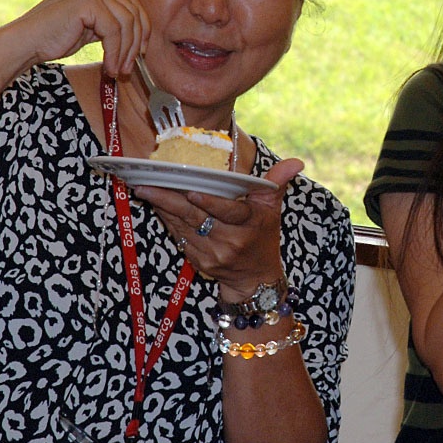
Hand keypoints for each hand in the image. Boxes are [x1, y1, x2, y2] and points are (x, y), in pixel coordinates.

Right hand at [7, 0, 149, 77]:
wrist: (23, 44)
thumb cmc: (52, 39)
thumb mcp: (88, 27)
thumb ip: (109, 24)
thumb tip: (140, 36)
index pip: (130, 3)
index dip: (141, 28)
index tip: (141, 52)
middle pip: (132, 11)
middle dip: (135, 43)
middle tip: (129, 67)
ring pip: (126, 23)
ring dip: (125, 51)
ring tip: (117, 70)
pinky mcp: (86, 1)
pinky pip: (114, 30)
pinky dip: (115, 52)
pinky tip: (109, 67)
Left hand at [134, 158, 303, 298]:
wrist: (256, 280)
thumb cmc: (263, 237)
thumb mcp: (273, 209)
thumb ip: (277, 182)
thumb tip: (297, 162)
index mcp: (249, 224)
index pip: (229, 212)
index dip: (210, 202)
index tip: (191, 191)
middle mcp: (230, 241)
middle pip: (197, 217)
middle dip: (170, 200)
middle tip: (148, 184)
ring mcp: (213, 254)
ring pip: (183, 227)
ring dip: (162, 208)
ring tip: (145, 189)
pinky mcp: (200, 262)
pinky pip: (180, 237)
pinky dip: (167, 220)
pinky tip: (155, 205)